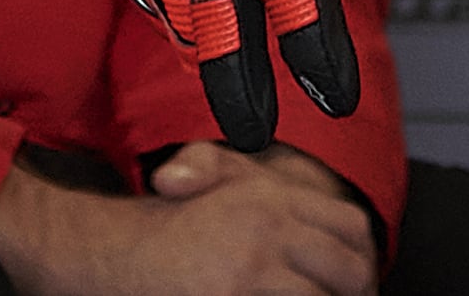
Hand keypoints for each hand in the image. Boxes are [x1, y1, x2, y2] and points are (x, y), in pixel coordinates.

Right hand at [0, 150, 375, 295]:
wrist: (106, 254)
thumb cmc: (160, 230)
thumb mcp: (209, 184)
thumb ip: (251, 184)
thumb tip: (297, 223)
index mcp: (269, 197)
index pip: (350, 225)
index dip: (362, 256)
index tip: (359, 277)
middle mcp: (267, 229)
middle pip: (347, 270)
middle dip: (354, 290)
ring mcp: (250, 270)